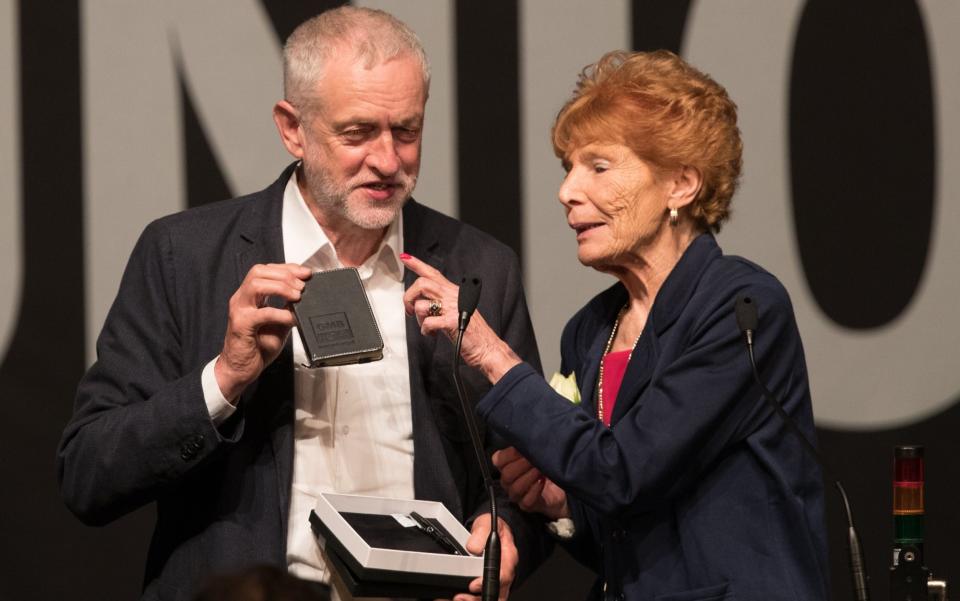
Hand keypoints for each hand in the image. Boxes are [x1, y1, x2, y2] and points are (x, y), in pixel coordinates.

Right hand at [215, 263, 311, 400]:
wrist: (240, 370)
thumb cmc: (257, 347)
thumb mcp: (278, 323)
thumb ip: (288, 308)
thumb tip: (306, 296)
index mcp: (249, 296)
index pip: (265, 270)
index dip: (287, 268)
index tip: (306, 273)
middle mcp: (241, 299)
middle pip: (259, 272)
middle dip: (285, 275)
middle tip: (302, 286)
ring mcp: (239, 311)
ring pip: (256, 285)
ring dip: (281, 288)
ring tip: (297, 297)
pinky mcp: (241, 326)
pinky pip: (262, 313)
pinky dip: (280, 314)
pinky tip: (292, 319)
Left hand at [400, 254, 520, 382]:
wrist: (487, 348)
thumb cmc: (473, 333)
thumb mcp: (458, 311)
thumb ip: (443, 303)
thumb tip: (423, 302)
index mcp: (454, 292)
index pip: (433, 273)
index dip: (417, 264)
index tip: (405, 258)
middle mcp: (453, 296)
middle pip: (422, 284)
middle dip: (409, 297)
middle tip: (410, 310)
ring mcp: (453, 308)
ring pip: (421, 304)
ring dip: (418, 318)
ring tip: (426, 326)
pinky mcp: (451, 322)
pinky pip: (427, 322)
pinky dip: (425, 331)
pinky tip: (432, 334)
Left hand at [449, 514, 516, 600]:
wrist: (494, 530)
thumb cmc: (493, 528)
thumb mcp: (486, 523)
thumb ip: (480, 534)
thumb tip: (473, 547)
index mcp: (508, 556)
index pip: (503, 574)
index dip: (487, 582)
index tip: (473, 585)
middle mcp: (506, 571)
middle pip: (498, 593)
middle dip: (479, 598)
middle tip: (461, 597)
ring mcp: (500, 580)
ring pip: (493, 598)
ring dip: (475, 600)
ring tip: (459, 598)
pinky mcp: (492, 584)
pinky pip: (486, 596)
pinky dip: (473, 598)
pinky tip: (460, 598)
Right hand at [493, 447, 568, 519]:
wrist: (560, 485)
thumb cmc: (546, 465)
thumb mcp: (537, 452)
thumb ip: (528, 445)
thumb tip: (526, 435)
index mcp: (506, 465)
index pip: (498, 460)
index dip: (509, 454)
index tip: (522, 449)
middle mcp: (508, 481)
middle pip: (507, 475)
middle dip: (522, 465)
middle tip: (534, 459)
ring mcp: (516, 495)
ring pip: (515, 488)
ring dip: (529, 477)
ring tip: (540, 470)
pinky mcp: (526, 505)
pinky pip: (526, 501)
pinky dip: (534, 490)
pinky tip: (542, 482)